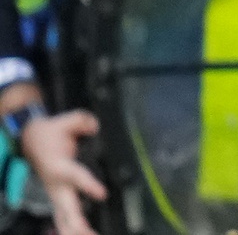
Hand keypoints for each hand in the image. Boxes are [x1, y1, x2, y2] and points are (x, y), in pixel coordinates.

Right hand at [21, 110, 105, 234]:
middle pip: (67, 208)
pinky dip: (71, 229)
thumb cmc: (49, 133)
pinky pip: (64, 218)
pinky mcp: (58, 197)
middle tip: (91, 233)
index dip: (88, 185)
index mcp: (58, 166)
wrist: (29, 141)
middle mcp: (56, 184)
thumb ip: (81, 121)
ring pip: (64, 218)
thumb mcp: (64, 120)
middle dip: (78, 224)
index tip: (101, 194)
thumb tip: (93, 126)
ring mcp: (56, 193)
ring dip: (76, 230)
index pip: (75, 176)